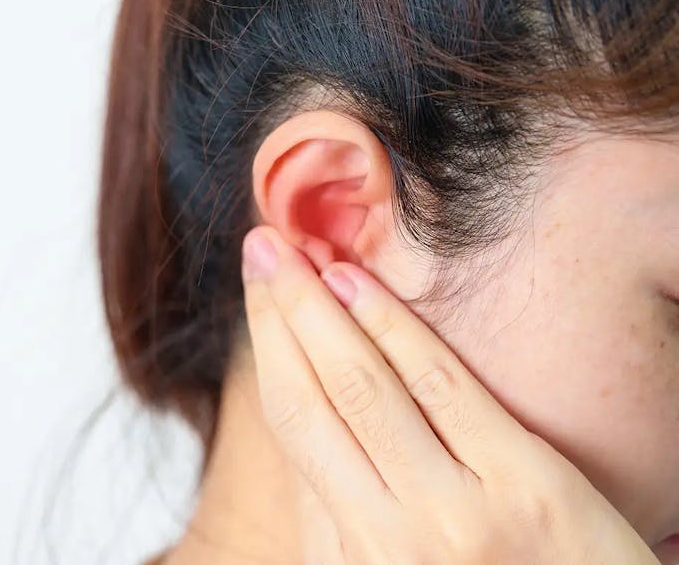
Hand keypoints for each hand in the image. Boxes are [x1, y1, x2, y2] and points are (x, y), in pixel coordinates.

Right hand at [239, 225, 659, 563]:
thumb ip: (343, 508)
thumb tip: (305, 407)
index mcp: (348, 556)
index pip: (293, 425)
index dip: (268, 346)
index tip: (257, 290)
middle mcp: (388, 540)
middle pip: (313, 398)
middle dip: (278, 313)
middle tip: (259, 248)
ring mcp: (455, 515)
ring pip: (363, 386)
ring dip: (318, 307)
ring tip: (294, 249)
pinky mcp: (525, 487)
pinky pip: (441, 389)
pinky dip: (392, 329)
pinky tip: (358, 284)